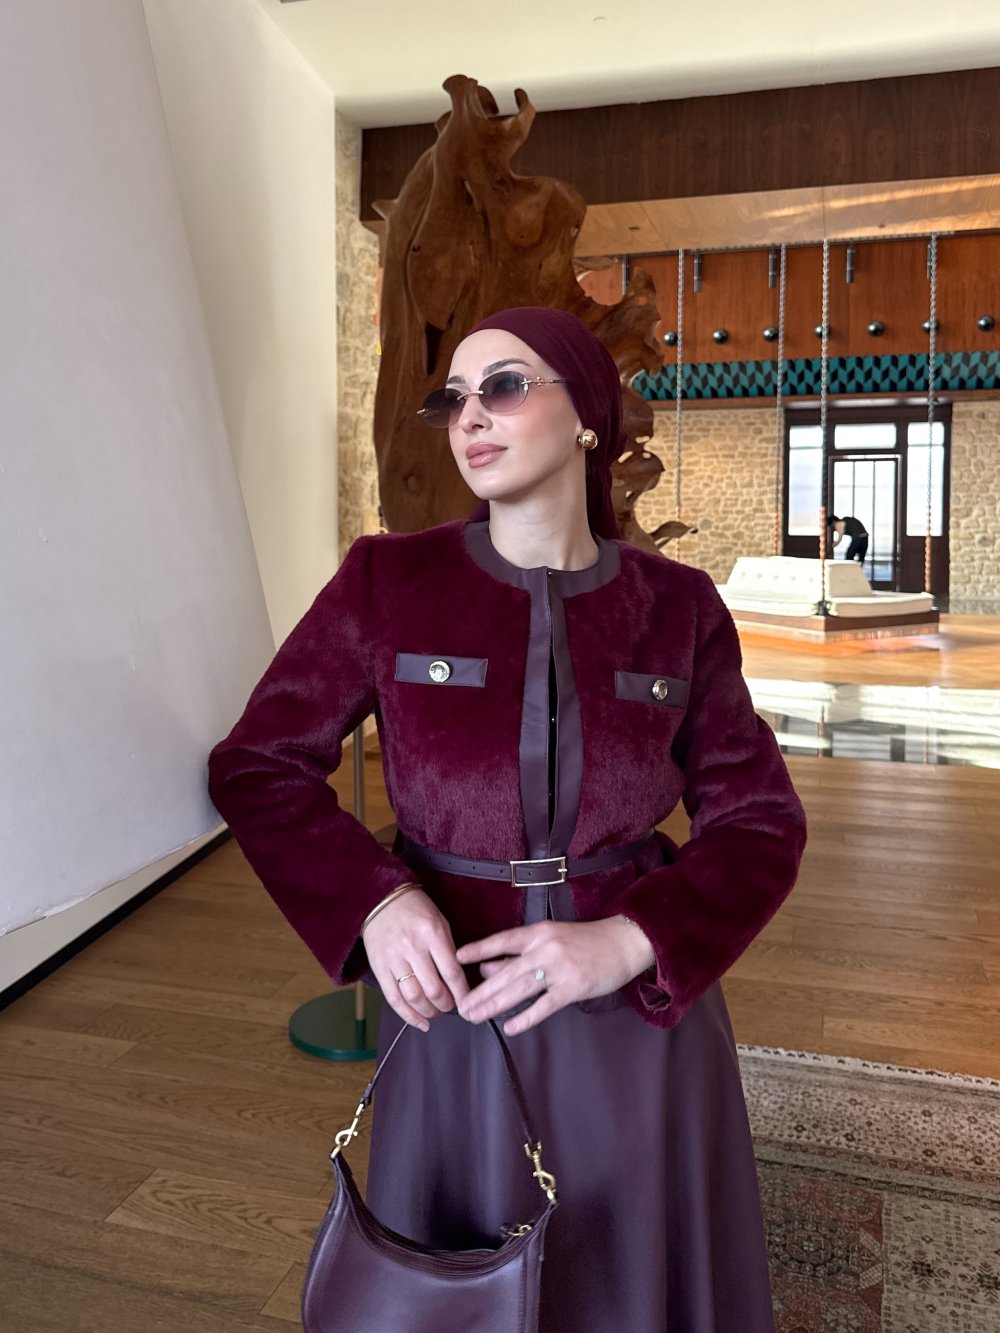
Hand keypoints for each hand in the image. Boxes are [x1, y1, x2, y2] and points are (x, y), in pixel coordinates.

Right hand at [362, 889, 469, 1031]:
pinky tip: (420, 1022)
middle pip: (433, 989)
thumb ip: (448, 950)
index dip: (462, 993)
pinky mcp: (378, 967)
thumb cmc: (416, 910)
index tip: (468, 1002)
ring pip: (413, 997)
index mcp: (432, 933)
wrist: (380, 899)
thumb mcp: (440, 922)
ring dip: (429, 1012)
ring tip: (436, 1013)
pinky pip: (393, 998)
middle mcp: (412, 947)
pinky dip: (408, 1015)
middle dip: (446, 1005)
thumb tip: (458, 982)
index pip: (451, 972)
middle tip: (451, 1007)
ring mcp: (393, 959)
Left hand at [455, 916, 654, 1035]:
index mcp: (538, 932)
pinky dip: (526, 1017)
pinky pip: (545, 1005)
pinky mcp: (574, 987)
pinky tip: (511, 1027)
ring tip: (476, 1016)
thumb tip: (487, 967)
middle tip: (461, 1006)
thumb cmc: (585, 941)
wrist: (623, 942)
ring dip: (495, 1004)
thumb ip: (519, 953)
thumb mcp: (550, 939)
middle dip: (481, 991)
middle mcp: (546, 948)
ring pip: (520, 989)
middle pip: (506, 972)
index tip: (457, 957)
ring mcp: (560, 968)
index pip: (503, 940)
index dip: (479, 948)